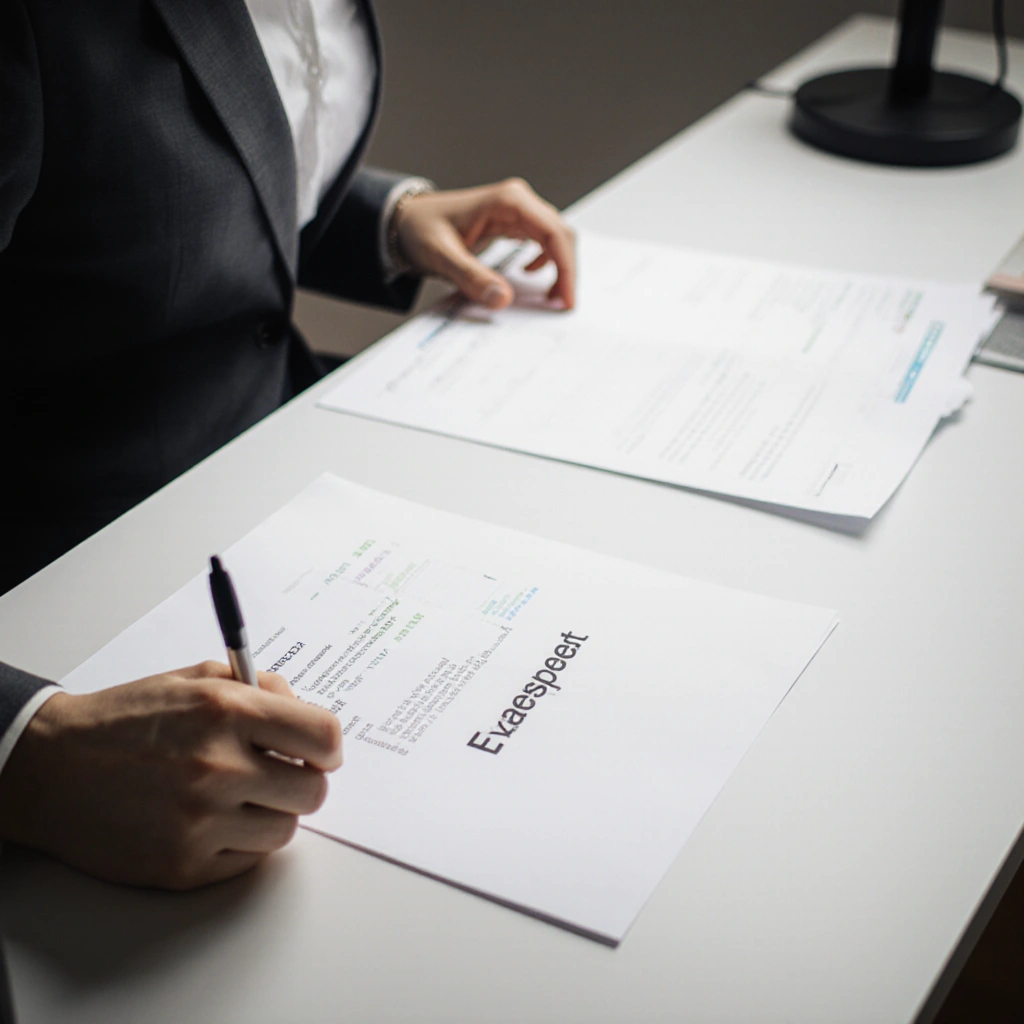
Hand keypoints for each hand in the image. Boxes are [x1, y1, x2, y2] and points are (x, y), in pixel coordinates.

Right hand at [0, 662, 341, 889]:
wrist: (52, 767)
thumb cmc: (126, 719)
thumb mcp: (194, 678)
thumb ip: (259, 687)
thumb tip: (303, 710)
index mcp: (228, 711)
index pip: (324, 736)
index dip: (327, 745)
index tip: (320, 752)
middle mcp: (219, 766)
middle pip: (313, 790)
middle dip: (302, 781)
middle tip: (279, 775)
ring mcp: (201, 821)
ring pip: (285, 830)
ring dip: (271, 814)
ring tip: (239, 797)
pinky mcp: (184, 865)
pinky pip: (248, 861)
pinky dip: (240, 843)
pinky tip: (212, 821)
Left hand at [394, 177, 575, 310]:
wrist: (405, 221)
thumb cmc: (420, 229)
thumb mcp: (441, 256)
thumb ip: (471, 276)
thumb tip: (503, 298)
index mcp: (507, 201)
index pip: (553, 232)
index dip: (567, 267)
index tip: (567, 298)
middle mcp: (517, 201)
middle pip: (560, 234)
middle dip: (567, 271)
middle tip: (562, 304)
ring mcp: (516, 210)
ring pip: (555, 238)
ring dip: (560, 267)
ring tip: (551, 296)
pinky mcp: (512, 222)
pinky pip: (542, 240)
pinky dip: (546, 261)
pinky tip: (531, 275)